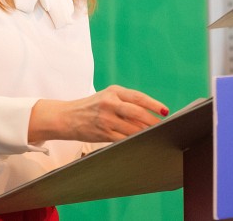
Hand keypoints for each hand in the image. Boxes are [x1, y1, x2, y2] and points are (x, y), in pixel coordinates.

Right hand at [28, 85, 169, 143]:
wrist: (67, 117)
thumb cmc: (90, 106)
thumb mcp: (107, 97)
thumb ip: (126, 102)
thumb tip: (150, 114)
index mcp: (113, 91)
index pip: (138, 97)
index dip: (154, 105)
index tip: (165, 111)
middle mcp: (110, 103)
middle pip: (138, 113)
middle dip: (152, 121)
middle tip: (162, 125)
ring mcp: (106, 119)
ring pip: (132, 128)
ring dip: (144, 132)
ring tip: (153, 134)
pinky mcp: (103, 133)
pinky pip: (123, 138)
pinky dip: (133, 140)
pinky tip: (139, 140)